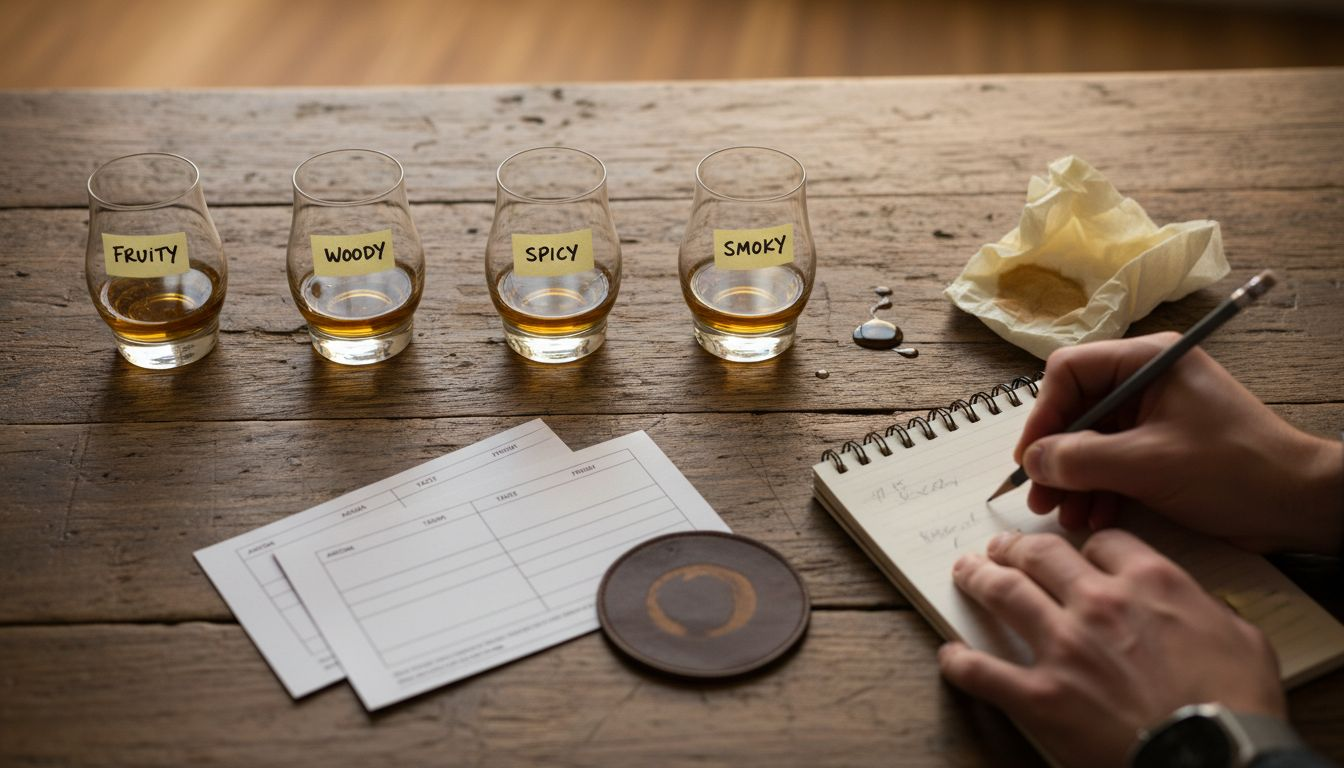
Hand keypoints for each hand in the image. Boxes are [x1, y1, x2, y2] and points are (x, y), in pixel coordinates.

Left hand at [938, 530, 1285, 767]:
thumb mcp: (1242, 639)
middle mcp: (1098, 604)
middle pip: (1040, 555)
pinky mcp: (1040, 696)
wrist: (1217, 759)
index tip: (1079, 552)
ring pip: (1004, 593)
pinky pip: (983, 671)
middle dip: (1015, 547)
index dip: (1086, 546)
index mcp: (1150, 583)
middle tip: (1001, 547)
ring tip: (965, 571)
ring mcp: (1063, 647)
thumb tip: (1197, 607)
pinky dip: (960, 662)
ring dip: (979, 578)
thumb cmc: (1238, 707)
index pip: (1102, 542)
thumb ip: (1207, 609)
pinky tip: (951, 655)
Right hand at [1015, 333, 1343, 553]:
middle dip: (1056, 456)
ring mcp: (1154, 416)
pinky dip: (1099, 489)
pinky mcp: (1161, 448)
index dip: (1043, 415)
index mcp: (1147, 361)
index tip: (1031, 458)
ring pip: (1091, 441)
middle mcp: (1146, 381)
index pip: (1069, 372)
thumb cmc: (1235, 470)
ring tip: (1065, 515)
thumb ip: (1081, 459)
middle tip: (1040, 496)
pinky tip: (1093, 517)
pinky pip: (1113, 462)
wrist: (1298, 505)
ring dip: (1074, 479)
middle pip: (1076, 410)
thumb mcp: (1148, 463)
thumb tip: (1032, 462)